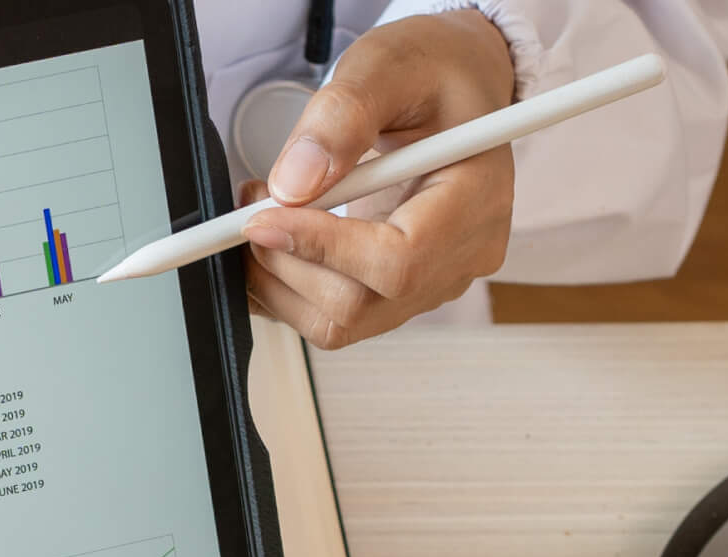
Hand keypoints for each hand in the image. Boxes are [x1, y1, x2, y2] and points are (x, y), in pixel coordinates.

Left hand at [243, 11, 515, 348]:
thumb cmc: (435, 71)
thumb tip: (293, 184)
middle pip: (361, 305)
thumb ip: (342, 115)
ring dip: (281, 281)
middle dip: (288, 264)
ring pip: (341, 322)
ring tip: (261, 217)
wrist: (455, 89)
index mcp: (476, 200)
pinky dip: (290, 290)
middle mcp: (460, 258)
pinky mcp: (401, 294)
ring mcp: (432, 284)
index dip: (322, 249)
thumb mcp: (389, 63)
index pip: (397, 261)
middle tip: (252, 211)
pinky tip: (276, 243)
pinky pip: (337, 317)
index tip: (264, 219)